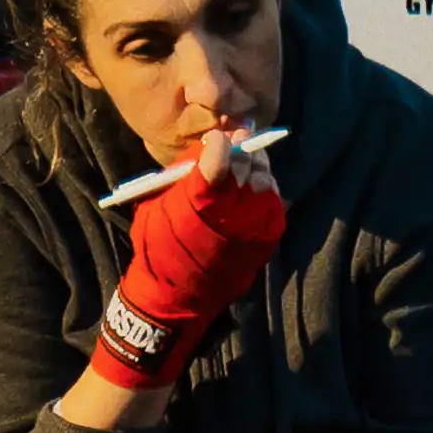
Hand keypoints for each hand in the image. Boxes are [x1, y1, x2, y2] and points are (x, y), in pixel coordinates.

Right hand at [89, 130, 288, 391]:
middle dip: (240, 149)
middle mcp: (233, 208)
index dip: (219, 143)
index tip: (215, 139)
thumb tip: (208, 147)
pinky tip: (253, 188)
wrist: (178, 293)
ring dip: (255, 166)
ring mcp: (255, 223)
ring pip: (265, 178)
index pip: (221, 155)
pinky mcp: (269, 235)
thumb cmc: (159, 244)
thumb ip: (184, 174)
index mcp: (200, 197)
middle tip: (235, 141)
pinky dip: (265, 189)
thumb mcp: (158, 202)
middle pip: (247, 163)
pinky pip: (274, 200)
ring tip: (244, 164)